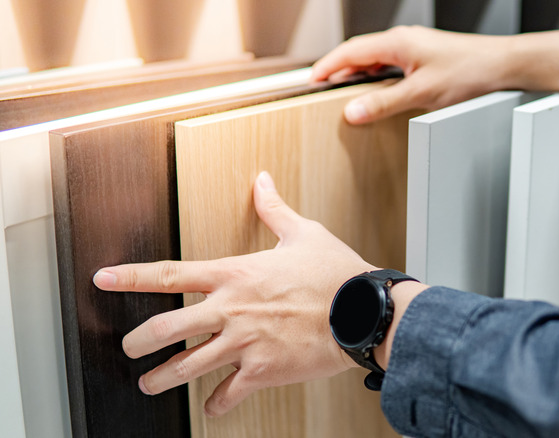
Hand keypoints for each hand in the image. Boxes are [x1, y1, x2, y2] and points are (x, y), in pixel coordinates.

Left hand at [93, 172, 372, 416]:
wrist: (363, 312)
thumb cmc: (336, 273)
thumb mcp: (303, 233)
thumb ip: (274, 209)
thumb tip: (262, 181)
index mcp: (235, 275)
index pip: (170, 275)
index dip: (130, 277)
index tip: (103, 279)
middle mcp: (231, 310)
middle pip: (164, 330)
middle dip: (137, 343)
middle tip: (128, 349)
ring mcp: (244, 343)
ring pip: (186, 367)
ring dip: (162, 379)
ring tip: (150, 385)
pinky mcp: (262, 370)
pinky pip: (228, 393)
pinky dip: (216, 404)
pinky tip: (212, 406)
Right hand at [312, 25, 558, 124]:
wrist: (503, 66)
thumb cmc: (470, 72)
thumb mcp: (422, 94)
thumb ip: (384, 104)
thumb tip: (353, 112)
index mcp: (398, 43)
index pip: (351, 51)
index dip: (328, 66)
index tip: (311, 80)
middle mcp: (404, 41)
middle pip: (360, 53)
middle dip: (338, 70)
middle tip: (321, 88)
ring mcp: (415, 48)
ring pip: (375, 58)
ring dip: (357, 74)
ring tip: (344, 92)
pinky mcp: (425, 57)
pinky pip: (390, 64)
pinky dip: (376, 77)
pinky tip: (378, 91)